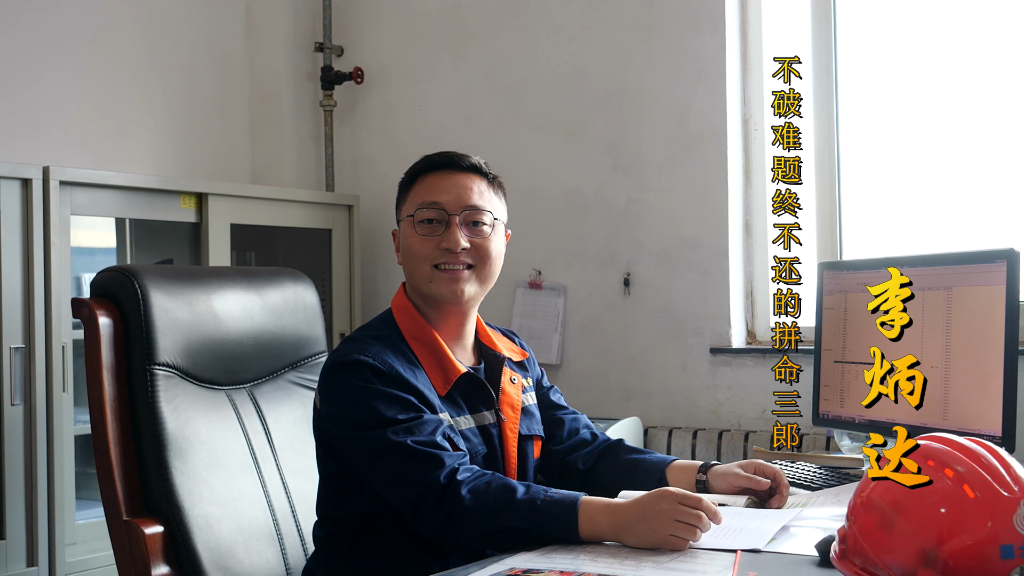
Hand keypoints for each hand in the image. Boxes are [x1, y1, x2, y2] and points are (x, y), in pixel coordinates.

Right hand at [604, 488, 722, 550]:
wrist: (620, 518)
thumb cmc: (644, 507)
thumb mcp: (663, 496)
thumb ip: (687, 499)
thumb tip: (714, 505)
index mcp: (670, 494)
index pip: (701, 503)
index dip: (714, 512)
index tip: (718, 519)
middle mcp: (668, 508)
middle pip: (700, 519)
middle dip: (707, 526)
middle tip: (703, 528)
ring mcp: (664, 524)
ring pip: (695, 533)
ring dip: (697, 536)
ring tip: (690, 534)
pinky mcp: (660, 539)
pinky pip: (683, 544)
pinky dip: (685, 544)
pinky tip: (678, 539)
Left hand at [706, 460, 789, 508]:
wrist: (711, 482)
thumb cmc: (722, 475)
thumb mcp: (735, 476)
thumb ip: (751, 480)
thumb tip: (767, 483)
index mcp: (758, 467)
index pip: (777, 473)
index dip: (783, 483)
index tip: (783, 493)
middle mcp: (762, 475)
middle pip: (779, 485)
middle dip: (780, 496)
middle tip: (773, 505)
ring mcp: (760, 486)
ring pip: (775, 494)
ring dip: (775, 501)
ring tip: (769, 508)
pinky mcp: (757, 494)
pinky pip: (767, 500)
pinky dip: (769, 505)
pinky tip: (765, 508)